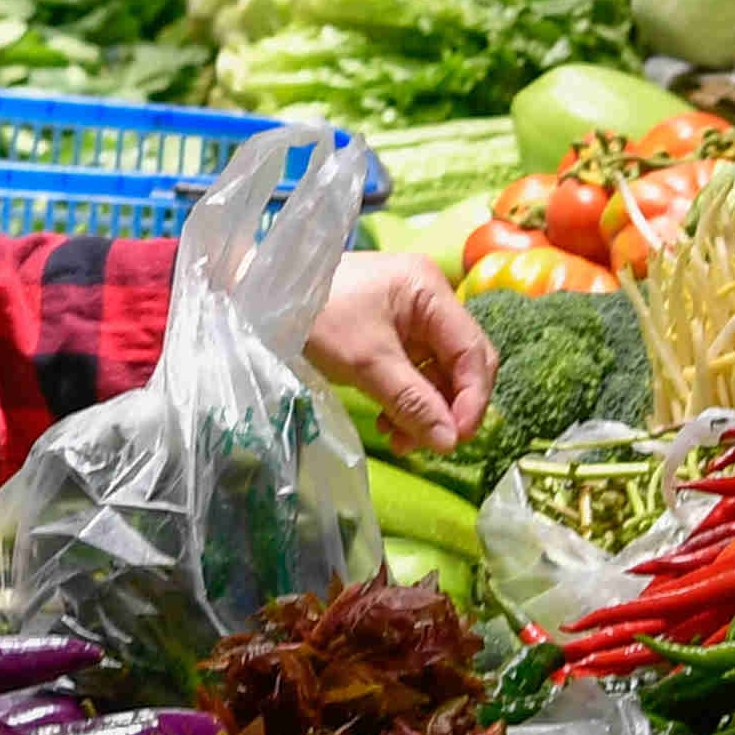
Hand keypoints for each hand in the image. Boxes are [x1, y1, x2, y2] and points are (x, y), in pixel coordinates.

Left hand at [309, 252, 496, 452]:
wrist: (261, 297)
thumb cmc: (316, 317)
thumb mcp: (365, 362)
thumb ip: (412, 401)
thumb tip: (449, 442)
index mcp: (430, 291)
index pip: (473, 351)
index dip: (473, 399)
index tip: (457, 439)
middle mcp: (429, 300)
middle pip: (461, 363)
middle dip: (449, 407)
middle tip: (430, 443)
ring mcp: (411, 316)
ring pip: (438, 373)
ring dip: (426, 410)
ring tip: (400, 440)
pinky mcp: (393, 332)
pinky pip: (416, 373)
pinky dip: (408, 401)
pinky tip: (390, 423)